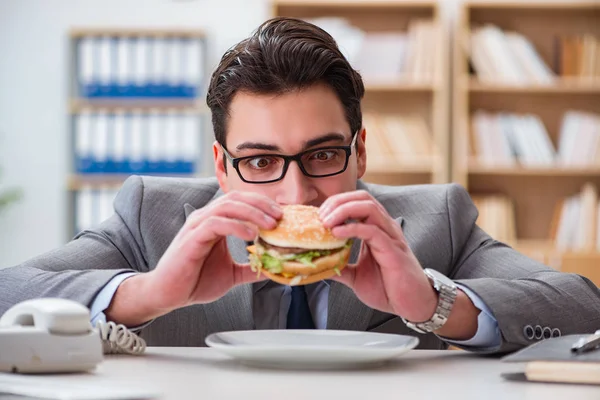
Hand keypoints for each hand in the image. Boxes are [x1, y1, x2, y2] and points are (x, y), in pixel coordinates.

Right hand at [106, 191, 281, 325]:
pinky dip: (235, 226)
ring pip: (227, 207)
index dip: (263, 204)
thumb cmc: (195, 281)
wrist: (168, 294)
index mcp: (215, 221)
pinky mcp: (191, 238)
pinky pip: (216, 224)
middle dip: (262, 204)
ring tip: (270, 225)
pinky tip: (250, 235)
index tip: (283, 214)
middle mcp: (205, 218)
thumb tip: (272, 268)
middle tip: (281, 216)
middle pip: (237, 198)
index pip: (241, 201)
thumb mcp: (231, 274)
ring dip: (252, 213)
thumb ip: (250, 267)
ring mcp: (197, 226)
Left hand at [320, 190, 479, 339]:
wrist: (413, 305)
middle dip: (338, 201)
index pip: (356, 202)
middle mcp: (385, 228)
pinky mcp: (393, 250)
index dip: (336, 203)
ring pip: (368, 207)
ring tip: (326, 222)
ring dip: (343, 210)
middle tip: (319, 216)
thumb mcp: (356, 276)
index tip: (318, 216)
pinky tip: (338, 233)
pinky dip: (353, 228)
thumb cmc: (390, 288)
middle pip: (362, 198)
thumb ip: (340, 267)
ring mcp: (390, 237)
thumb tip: (319, 265)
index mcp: (376, 229)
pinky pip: (373, 231)